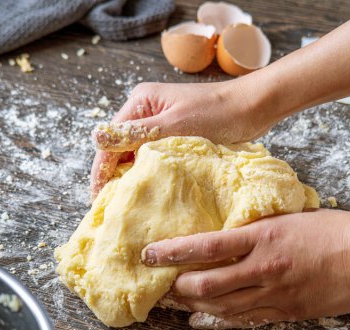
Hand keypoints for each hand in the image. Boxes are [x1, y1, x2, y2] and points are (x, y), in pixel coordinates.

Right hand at [90, 79, 273, 198]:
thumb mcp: (175, 124)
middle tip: (111, 207)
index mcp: (141, 102)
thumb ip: (137, 133)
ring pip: (136, 154)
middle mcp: (146, 111)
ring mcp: (160, 123)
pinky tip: (150, 191)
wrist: (254, 107)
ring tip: (127, 205)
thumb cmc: (219, 113)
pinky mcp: (175, 135)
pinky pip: (154, 157)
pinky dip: (150, 173)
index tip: (99, 198)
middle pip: (120, 148)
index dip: (102, 170)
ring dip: (132, 176)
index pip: (110, 141)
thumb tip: (96, 137)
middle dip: (114, 176)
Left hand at [141, 209, 349, 329]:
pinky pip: (245, 320)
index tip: (150, 253)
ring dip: (193, 305)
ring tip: (174, 302)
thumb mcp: (292, 217)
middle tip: (160, 284)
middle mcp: (264, 267)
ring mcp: (275, 293)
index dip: (173, 251)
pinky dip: (219, 320)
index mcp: (264, 236)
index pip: (206, 245)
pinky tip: (202, 319)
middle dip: (177, 286)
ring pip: (221, 306)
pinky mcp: (288, 312)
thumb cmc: (338, 230)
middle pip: (206, 283)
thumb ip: (260, 227)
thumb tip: (231, 231)